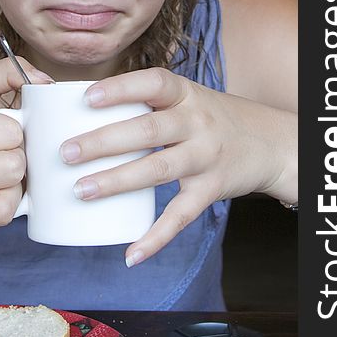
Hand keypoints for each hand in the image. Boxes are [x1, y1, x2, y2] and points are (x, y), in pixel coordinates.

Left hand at [59, 67, 296, 265]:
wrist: (269, 142)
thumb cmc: (212, 117)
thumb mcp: (188, 98)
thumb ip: (150, 102)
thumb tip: (85, 110)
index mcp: (186, 94)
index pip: (154, 84)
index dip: (121, 89)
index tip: (88, 98)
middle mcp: (197, 122)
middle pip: (148, 129)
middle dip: (105, 141)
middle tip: (67, 153)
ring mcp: (205, 157)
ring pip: (158, 169)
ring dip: (117, 181)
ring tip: (81, 190)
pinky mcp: (211, 189)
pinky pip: (181, 215)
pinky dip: (156, 236)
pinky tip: (131, 253)